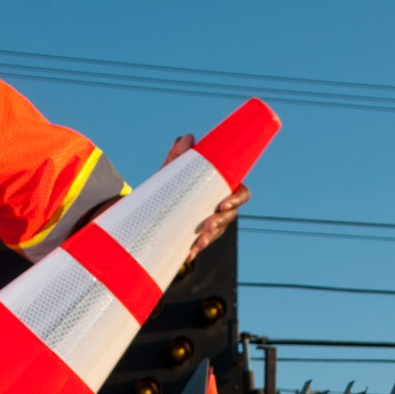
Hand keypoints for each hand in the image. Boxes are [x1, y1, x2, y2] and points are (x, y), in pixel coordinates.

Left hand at [163, 134, 250, 259]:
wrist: (154, 206)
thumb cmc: (172, 184)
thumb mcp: (173, 170)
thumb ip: (179, 155)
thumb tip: (187, 139)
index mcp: (222, 188)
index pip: (241, 193)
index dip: (237, 199)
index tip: (223, 204)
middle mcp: (221, 207)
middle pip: (230, 216)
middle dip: (221, 221)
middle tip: (207, 225)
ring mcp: (212, 223)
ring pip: (218, 232)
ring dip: (210, 238)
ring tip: (197, 243)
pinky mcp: (200, 236)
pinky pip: (202, 244)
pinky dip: (196, 250)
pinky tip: (188, 254)